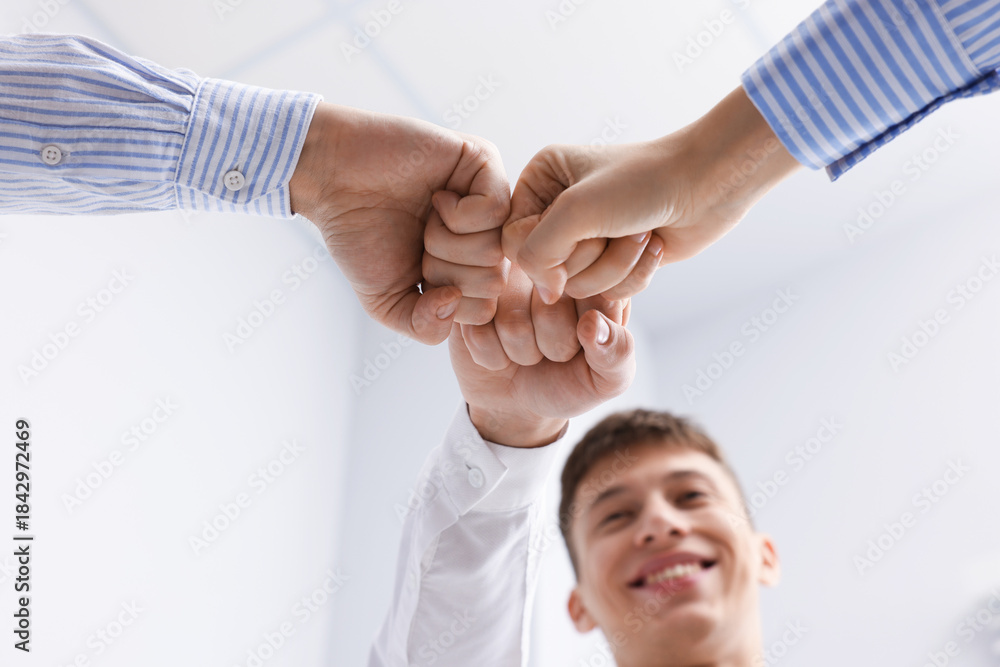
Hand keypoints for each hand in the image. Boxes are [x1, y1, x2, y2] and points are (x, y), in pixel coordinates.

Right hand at [289, 103, 509, 343]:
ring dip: (447, 242)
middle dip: (444, 271)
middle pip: (493, 282)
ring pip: (496, 249)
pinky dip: (458, 214)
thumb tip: (454, 303)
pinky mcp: (486, 164)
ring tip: (426, 218)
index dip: (444, 301)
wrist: (332, 177)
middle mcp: (486, 237)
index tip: (416, 272)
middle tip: (420, 242)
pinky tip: (438, 197)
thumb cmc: (358, 234)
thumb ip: (424, 327)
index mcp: (469, 269)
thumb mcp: (386, 302)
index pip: (484, 309)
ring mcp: (490, 200)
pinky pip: (496, 211)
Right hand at [448, 267, 634, 447]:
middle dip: (554, 345)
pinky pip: (478, 332)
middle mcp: (547, 262)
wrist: (518, 402)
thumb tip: (593, 324)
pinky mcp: (467, 293)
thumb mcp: (608, 377)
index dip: (588, 332)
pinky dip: (492, 356)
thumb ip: (617, 352)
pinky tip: (499, 351)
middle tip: (555, 350)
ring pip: (513, 322)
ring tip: (527, 350)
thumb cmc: (570, 381)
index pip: (595, 291)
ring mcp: (503, 273)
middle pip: (551, 305)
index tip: (588, 343)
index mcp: (592, 272)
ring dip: (522, 353)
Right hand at [503, 86, 800, 303]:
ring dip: (614, 265)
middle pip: (545, 268)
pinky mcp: (615, 259)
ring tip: (637, 233)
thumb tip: (544, 293)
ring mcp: (588, 235)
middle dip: (589, 256)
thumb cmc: (644, 183)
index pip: (512, 239)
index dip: (544, 250)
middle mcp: (559, 207)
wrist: (708, 185)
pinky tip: (651, 245)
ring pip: (578, 285)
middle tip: (617, 226)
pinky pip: (606, 291)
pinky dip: (632, 274)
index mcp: (540, 179)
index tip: (579, 231)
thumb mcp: (576, 211)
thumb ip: (536, 253)